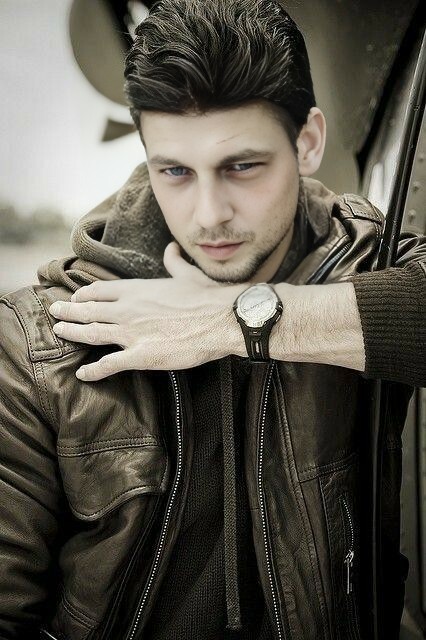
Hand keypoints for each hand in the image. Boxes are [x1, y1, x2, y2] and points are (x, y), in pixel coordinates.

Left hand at [49, 242, 244, 379]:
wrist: (222, 319)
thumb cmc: (207, 297)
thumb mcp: (187, 274)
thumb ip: (174, 262)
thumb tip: (171, 249)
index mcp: (137, 289)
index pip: (98, 290)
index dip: (83, 295)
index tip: (76, 299)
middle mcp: (128, 309)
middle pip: (88, 310)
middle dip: (68, 312)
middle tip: (55, 313)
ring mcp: (132, 333)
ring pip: (91, 333)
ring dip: (72, 333)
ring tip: (58, 332)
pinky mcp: (141, 355)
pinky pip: (109, 365)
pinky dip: (93, 370)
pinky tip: (82, 373)